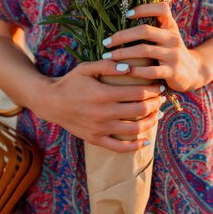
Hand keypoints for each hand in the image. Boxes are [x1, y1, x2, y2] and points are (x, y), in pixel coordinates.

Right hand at [34, 59, 164, 152]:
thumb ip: (108, 66)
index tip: (160, 86)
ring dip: (150, 122)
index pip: (137, 92)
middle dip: (155, 104)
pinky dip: (135, 146)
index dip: (153, 90)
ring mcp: (100, 128)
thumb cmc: (70, 82)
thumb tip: (130, 68)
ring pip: (134, 129)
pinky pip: (119, 147)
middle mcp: (104, 113)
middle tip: (162, 98)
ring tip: (157, 114)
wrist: (50, 102)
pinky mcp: (96, 139)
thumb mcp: (86, 68)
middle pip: (140, 110)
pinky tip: (145, 140)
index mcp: (103, 94)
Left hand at [101, 2, 209, 91]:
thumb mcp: (167, 35)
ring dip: (123, 54)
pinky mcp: (172, 72)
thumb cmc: (171, 51)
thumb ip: (153, 26)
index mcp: (170, 27)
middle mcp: (173, 38)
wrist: (193, 72)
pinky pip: (151, 71)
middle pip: (145, 31)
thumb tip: (123, 15)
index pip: (161, 9)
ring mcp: (173, 55)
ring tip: (108, 57)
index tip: (126, 15)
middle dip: (122, 36)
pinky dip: (135, 71)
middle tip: (105, 42)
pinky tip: (123, 71)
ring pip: (144, 51)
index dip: (144, 9)